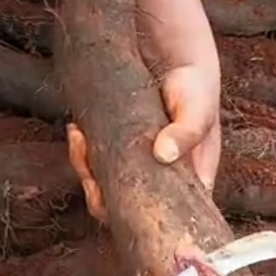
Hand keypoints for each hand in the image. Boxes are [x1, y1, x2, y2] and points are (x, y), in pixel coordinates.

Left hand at [66, 60, 221, 226]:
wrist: (173, 53)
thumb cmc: (196, 87)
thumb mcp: (199, 108)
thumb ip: (188, 132)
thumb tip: (164, 154)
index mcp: (189, 180)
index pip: (167, 217)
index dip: (142, 222)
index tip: (120, 207)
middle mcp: (159, 177)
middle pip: (127, 207)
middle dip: (102, 198)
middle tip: (92, 178)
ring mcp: (134, 164)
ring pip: (104, 186)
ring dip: (86, 171)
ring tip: (80, 142)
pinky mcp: (114, 146)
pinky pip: (92, 161)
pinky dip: (80, 150)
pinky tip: (76, 131)